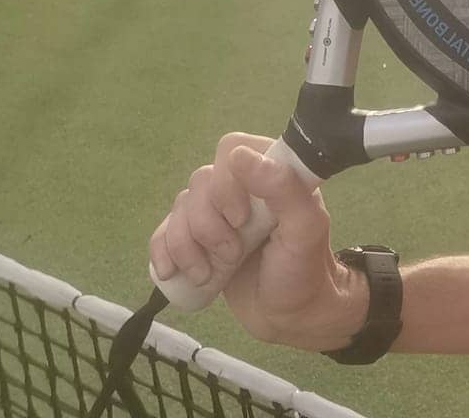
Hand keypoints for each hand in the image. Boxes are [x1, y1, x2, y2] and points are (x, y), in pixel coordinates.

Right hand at [148, 133, 367, 350]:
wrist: (289, 318)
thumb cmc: (304, 271)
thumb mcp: (305, 230)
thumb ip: (284, 188)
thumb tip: (240, 156)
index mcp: (272, 174)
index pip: (231, 150)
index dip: (226, 184)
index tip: (241, 219)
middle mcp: (242, 188)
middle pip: (199, 184)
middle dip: (208, 226)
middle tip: (233, 255)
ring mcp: (216, 215)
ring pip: (179, 210)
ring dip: (187, 246)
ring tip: (209, 274)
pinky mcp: (197, 241)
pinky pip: (163, 233)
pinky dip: (162, 252)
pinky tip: (171, 272)